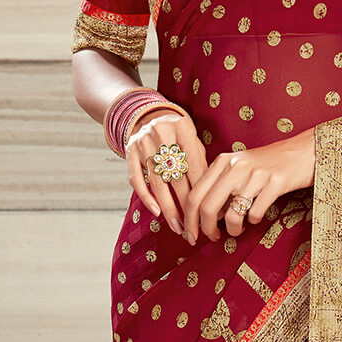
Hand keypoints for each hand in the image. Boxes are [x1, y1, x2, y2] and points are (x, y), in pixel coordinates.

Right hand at [125, 107, 208, 238]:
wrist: (150, 115)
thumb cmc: (178, 133)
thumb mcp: (193, 138)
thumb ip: (200, 160)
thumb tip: (212, 192)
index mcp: (183, 128)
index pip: (194, 165)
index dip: (201, 190)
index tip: (208, 211)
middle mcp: (162, 133)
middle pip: (176, 176)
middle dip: (186, 205)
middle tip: (194, 227)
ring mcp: (143, 143)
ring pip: (158, 183)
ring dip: (169, 208)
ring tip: (178, 226)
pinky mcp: (129, 151)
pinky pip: (137, 180)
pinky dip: (146, 198)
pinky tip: (157, 212)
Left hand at [181, 127, 315, 244]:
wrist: (303, 151)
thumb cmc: (268, 164)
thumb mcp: (239, 168)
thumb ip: (219, 186)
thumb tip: (203, 218)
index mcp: (222, 161)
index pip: (194, 194)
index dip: (189, 219)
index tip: (190, 234)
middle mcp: (236, 165)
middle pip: (207, 207)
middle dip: (205, 229)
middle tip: (212, 238)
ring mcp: (256, 173)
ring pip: (231, 214)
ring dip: (232, 229)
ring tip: (238, 229)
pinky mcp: (275, 182)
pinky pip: (255, 213)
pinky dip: (253, 221)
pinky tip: (257, 216)